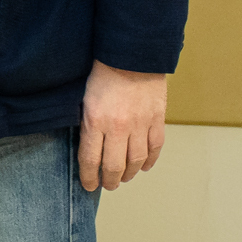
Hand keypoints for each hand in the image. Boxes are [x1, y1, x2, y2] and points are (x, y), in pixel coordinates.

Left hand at [78, 61, 167, 191]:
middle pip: (114, 166)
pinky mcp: (157, 120)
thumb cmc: (103, 74)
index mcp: (95, 121)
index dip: (89, 177)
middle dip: (109, 181)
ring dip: (128, 174)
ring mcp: (140, 125)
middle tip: (107, 185)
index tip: (88, 185)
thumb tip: (88, 148)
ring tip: (123, 177)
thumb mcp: (84, 99)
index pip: (90, 159)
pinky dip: (149, 161)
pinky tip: (143, 166)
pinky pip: (155, 148)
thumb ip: (88, 124)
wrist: (131, 56)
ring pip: (135, 161)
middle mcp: (118, 127)